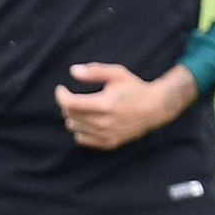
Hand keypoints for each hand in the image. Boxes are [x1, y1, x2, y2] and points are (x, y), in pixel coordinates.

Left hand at [53, 63, 196, 150]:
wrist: (154, 109)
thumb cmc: (134, 88)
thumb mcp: (117, 73)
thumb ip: (94, 71)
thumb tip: (73, 71)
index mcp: (104, 104)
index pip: (70, 104)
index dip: (61, 95)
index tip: (61, 89)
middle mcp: (104, 123)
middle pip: (70, 115)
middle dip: (66, 104)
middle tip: (72, 96)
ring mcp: (106, 135)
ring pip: (74, 128)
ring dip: (73, 117)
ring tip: (82, 107)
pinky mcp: (108, 143)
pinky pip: (82, 139)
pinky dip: (80, 129)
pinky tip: (88, 120)